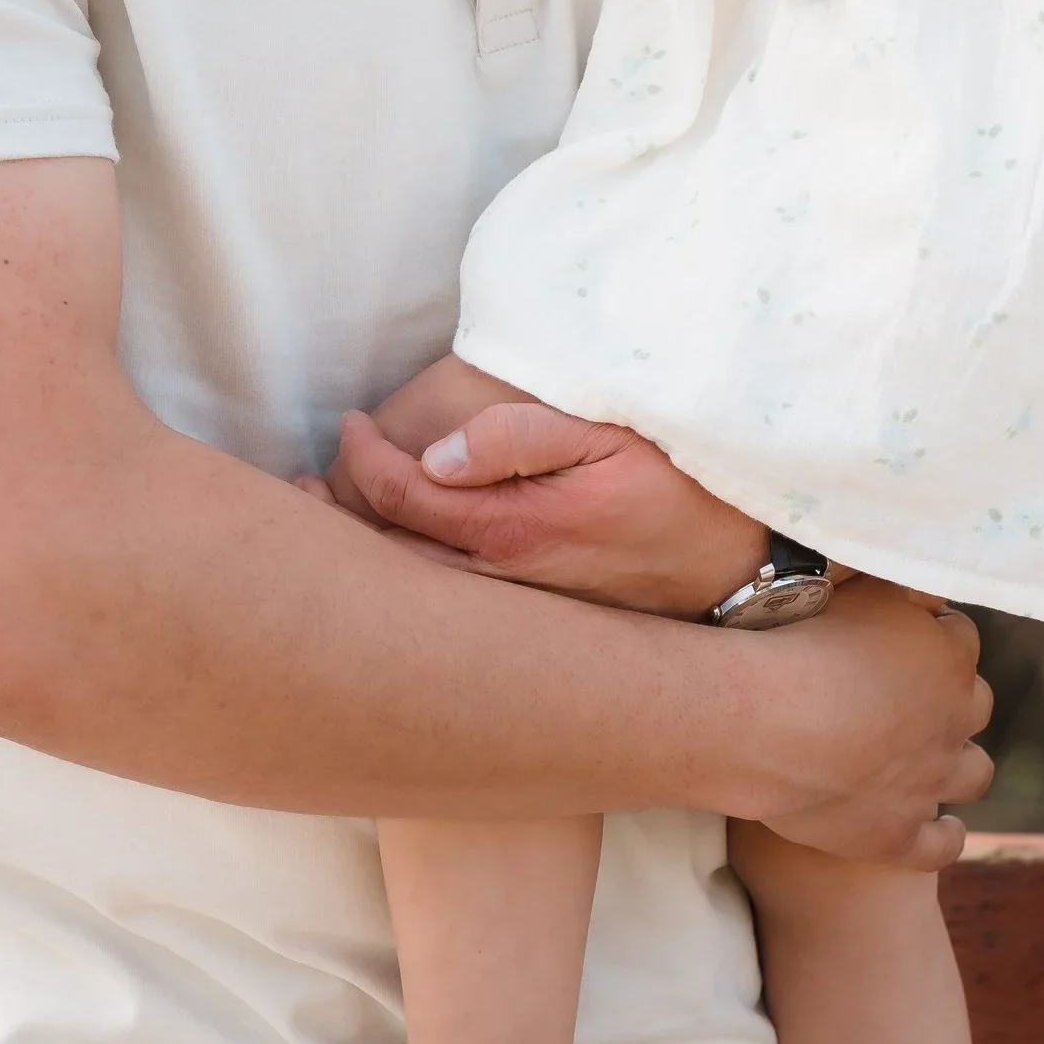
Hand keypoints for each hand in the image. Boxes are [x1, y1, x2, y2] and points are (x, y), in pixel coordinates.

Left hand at [328, 355, 768, 617]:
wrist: (747, 566)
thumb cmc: (682, 487)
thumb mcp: (611, 439)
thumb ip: (522, 437)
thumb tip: (436, 454)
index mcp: (511, 529)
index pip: (400, 495)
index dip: (360, 458)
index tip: (350, 424)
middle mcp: (501, 581)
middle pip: (387, 559)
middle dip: (334, 519)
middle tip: (297, 486)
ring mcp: (516, 607)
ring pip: (411, 589)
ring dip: (361, 554)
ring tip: (324, 515)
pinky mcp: (534, 619)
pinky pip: (446, 604)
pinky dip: (401, 578)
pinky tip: (388, 559)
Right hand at [741, 587, 991, 870]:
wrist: (766, 718)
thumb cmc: (800, 638)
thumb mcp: (857, 585)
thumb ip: (900, 586)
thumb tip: (926, 590)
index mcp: (948, 653)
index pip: (958, 638)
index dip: (930, 637)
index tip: (900, 640)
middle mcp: (953, 717)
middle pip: (975, 705)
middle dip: (950, 701)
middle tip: (909, 699)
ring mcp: (931, 779)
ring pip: (973, 774)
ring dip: (958, 764)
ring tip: (931, 763)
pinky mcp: (900, 833)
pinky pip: (942, 844)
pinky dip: (945, 836)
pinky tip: (940, 829)